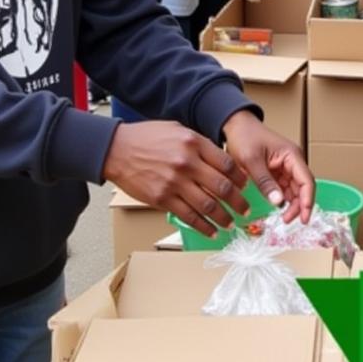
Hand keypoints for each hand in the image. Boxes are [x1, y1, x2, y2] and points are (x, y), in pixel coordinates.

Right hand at [101, 121, 248, 237]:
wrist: (116, 149)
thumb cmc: (146, 138)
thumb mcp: (177, 130)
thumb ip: (199, 144)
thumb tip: (219, 161)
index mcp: (193, 143)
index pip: (227, 164)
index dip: (240, 178)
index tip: (246, 186)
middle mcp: (187, 163)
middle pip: (222, 187)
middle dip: (238, 202)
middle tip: (246, 210)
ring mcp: (174, 183)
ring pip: (208, 205)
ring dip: (224, 217)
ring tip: (231, 223)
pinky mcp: (162, 199)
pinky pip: (188, 216)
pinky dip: (203, 226)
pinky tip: (211, 231)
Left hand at [222, 110, 313, 223]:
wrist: (235, 127)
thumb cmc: (245, 136)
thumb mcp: (252, 160)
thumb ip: (265, 182)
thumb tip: (278, 202)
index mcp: (292, 155)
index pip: (307, 180)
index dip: (307, 200)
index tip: (304, 217)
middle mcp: (293, 161)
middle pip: (303, 188)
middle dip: (299, 206)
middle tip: (287, 221)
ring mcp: (286, 167)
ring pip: (295, 191)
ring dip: (292, 205)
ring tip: (283, 219)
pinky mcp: (278, 172)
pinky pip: (285, 189)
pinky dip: (283, 200)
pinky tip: (279, 210)